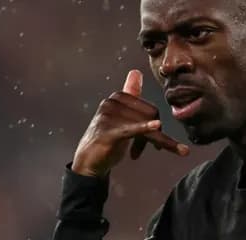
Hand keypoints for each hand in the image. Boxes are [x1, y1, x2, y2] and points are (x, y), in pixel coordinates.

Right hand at [72, 69, 189, 176]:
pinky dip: (145, 128)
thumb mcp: (123, 116)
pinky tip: (156, 126)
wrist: (88, 161)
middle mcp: (112, 103)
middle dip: (157, 136)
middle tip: (155, 149)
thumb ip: (131, 95)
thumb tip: (136, 72)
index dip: (156, 126)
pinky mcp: (107, 132)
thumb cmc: (108, 139)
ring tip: (141, 153)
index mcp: (118, 97)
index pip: (150, 109)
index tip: (155, 141)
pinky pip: (131, 129)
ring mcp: (108, 117)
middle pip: (150, 116)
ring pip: (145, 125)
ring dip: (151, 143)